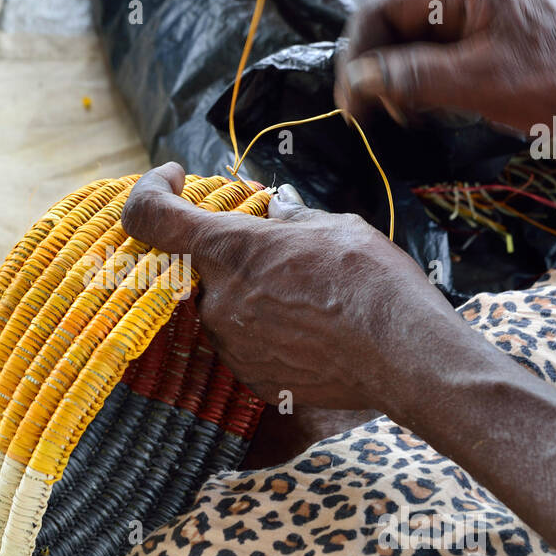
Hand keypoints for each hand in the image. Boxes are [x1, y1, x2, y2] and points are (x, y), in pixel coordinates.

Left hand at [121, 163, 459, 410]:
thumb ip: (289, 220)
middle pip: (201, 266)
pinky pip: (247, 344)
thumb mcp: (334, 227)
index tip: (172, 179)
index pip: (151, 216)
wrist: (404, 357)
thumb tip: (274, 211)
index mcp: (230, 249)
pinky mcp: (252, 377)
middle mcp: (218, 299)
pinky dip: (270, 331)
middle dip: (233, 254)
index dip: (151, 191)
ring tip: (312, 297)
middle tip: (283, 253)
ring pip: (226, 307)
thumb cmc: (373, 284)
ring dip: (255, 295)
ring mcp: (232, 344)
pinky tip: (314, 329)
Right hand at [333, 0, 555, 134]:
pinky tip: (426, 109)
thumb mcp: (478, 83)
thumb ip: (411, 77)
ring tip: (402, 115)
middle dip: (373, 65)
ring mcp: (479, 8)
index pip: (379, 6)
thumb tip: (356, 81)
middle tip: (372, 113)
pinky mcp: (490, 33)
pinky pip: (436, 50)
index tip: (351, 103)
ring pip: (410, 36)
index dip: (357, 54)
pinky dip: (421, 80)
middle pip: (390, 18)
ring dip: (395, 76)